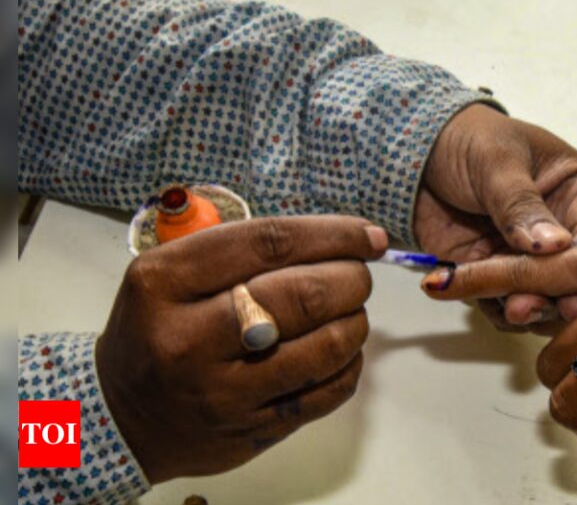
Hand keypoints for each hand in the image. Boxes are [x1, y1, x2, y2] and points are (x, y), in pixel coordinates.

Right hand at [96, 216, 387, 483]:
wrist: (122, 416)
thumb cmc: (159, 328)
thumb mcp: (169, 273)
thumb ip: (241, 251)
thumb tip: (343, 238)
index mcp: (165, 283)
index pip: (270, 244)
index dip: (334, 234)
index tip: (367, 234)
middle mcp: (190, 339)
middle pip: (305, 295)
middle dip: (351, 278)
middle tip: (357, 275)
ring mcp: (222, 392)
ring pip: (326, 346)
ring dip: (356, 320)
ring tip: (350, 310)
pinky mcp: (251, 430)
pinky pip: (329, 391)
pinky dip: (350, 363)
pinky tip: (340, 350)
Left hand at [416, 103, 576, 331]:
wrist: (416, 153)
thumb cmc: (469, 139)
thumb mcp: (498, 162)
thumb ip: (521, 204)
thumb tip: (554, 245)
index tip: (571, 287)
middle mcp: (565, 229)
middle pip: (572, 275)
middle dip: (551, 294)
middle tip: (528, 305)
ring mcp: (531, 256)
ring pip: (541, 295)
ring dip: (524, 307)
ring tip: (508, 310)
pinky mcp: (499, 273)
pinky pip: (504, 302)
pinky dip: (495, 308)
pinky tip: (480, 301)